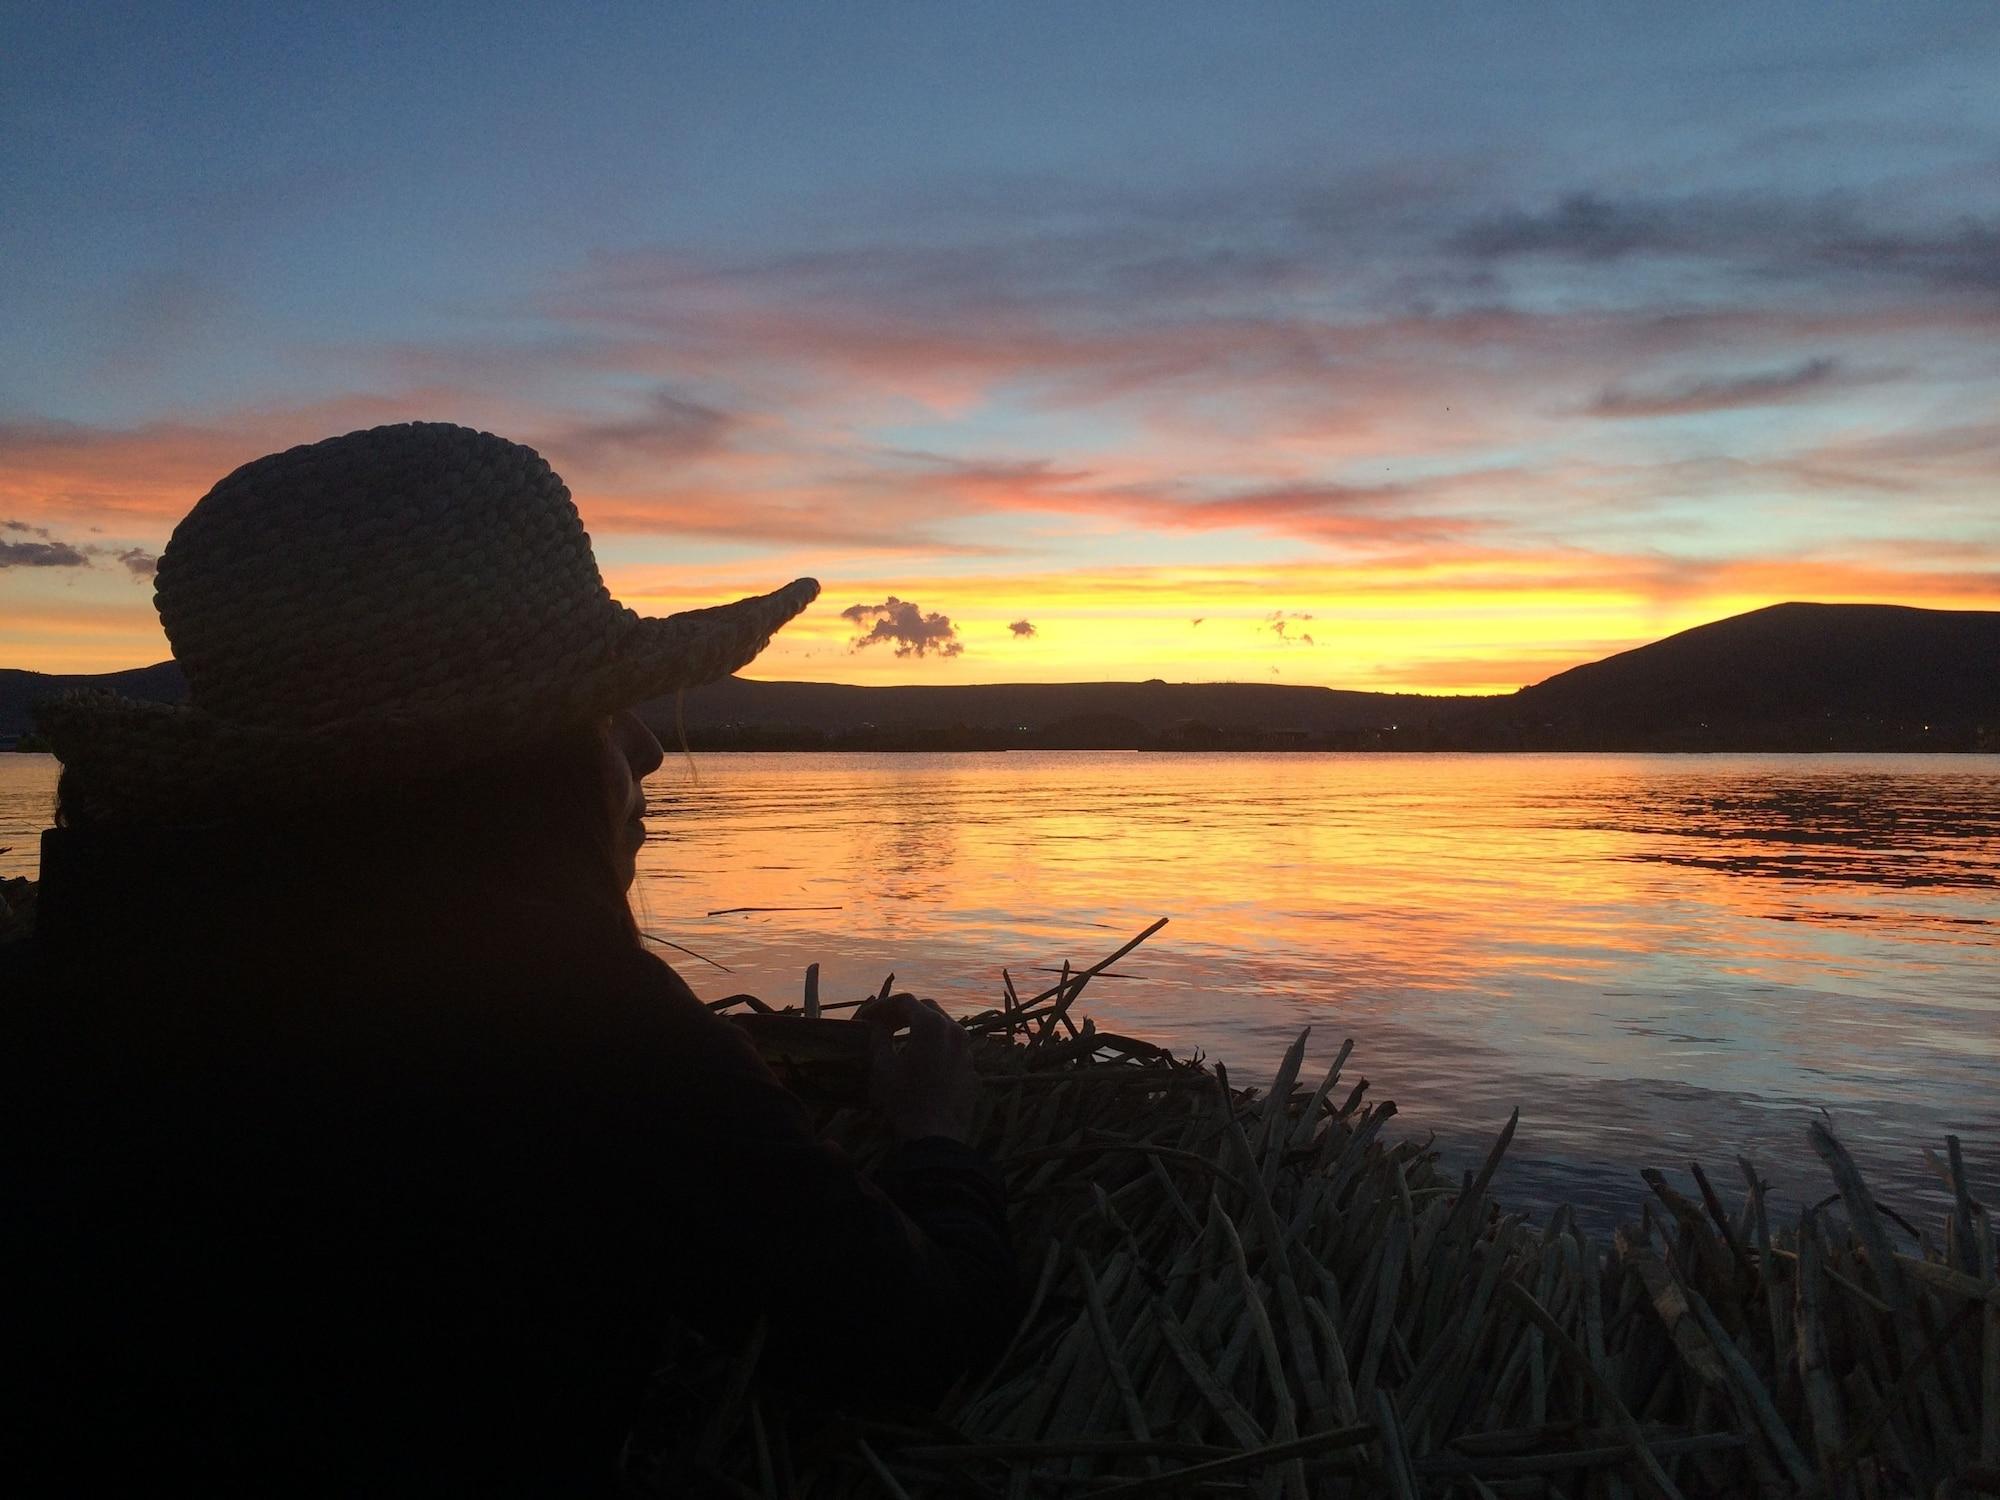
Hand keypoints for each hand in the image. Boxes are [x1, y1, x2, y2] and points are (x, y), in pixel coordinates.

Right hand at [855, 993, 976, 1143]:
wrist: (935, 1136)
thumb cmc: (903, 1099)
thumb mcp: (882, 1066)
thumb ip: (879, 1037)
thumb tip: (879, 1025)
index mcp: (932, 1025)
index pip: (905, 1001)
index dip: (882, 1006)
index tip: (866, 1018)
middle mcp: (955, 1031)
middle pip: (927, 1009)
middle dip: (903, 1013)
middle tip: (883, 1024)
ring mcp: (967, 1051)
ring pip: (944, 1028)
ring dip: (921, 1029)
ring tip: (902, 1040)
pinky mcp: (972, 1070)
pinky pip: (952, 1050)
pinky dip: (936, 1048)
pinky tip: (922, 1063)